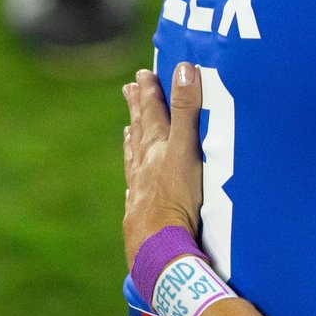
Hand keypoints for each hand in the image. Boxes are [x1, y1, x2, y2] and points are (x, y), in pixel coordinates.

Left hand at [122, 65, 205, 270]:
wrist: (159, 246)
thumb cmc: (176, 198)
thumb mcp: (187, 149)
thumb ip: (186, 110)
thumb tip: (184, 69)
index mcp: (157, 147)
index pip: (152, 113)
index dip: (149, 93)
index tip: (142, 74)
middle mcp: (144, 165)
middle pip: (139, 131)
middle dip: (137, 109)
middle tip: (129, 89)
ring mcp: (141, 188)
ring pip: (134, 157)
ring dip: (133, 139)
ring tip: (128, 129)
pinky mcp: (142, 210)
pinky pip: (135, 185)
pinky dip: (134, 175)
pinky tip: (133, 180)